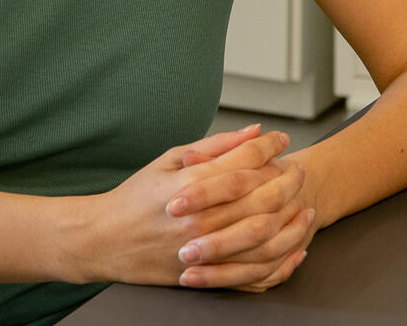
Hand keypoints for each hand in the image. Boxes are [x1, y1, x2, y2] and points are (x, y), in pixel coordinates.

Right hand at [87, 126, 309, 289]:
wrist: (102, 241)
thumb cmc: (135, 197)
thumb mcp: (168, 160)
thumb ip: (214, 146)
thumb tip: (253, 131)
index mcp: (189, 185)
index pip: (243, 162)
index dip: (269, 146)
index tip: (282, 138)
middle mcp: (199, 218)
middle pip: (260, 198)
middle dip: (287, 180)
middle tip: (298, 170)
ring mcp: (202, 250)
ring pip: (263, 237)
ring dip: (291, 221)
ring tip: (304, 206)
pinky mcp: (203, 274)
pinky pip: (252, 273)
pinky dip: (279, 262)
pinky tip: (293, 247)